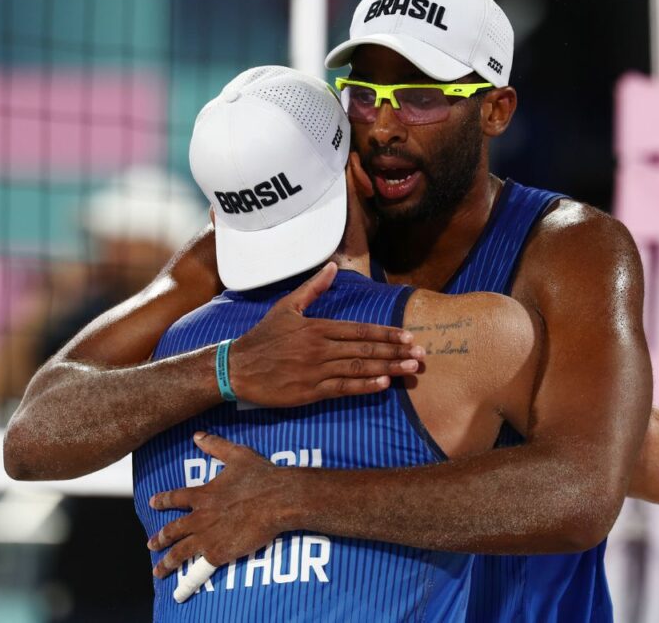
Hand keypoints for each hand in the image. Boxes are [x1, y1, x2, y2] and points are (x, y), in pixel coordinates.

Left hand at [147, 432, 290, 587]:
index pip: (175, 499)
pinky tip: (182, 587)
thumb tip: (197, 435)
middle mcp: (200, 517)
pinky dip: (190, 578)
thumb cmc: (260, 476)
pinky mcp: (220, 553)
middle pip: (172, 530)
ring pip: (180, 552)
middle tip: (151, 544)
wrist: (278, 500)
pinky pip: (200, 568)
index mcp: (202, 495)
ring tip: (158, 570)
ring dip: (167, 562)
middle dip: (160, 539)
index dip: (162, 501)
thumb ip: (215, 446)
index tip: (153, 503)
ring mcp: (208, 537)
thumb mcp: (237, 455)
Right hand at [229, 262, 422, 405]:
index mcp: (317, 327)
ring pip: (358, 369)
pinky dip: (364, 387)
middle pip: (365, 350)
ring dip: (388, 369)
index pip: (359, 330)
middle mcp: (320, 349)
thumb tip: (332, 266)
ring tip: (410, 370)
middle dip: (395, 352)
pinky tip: (383, 385)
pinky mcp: (309, 392)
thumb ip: (313, 288)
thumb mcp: (286, 307)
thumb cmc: (263, 338)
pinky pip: (342, 389)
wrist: (238, 368)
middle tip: (421, 355)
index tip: (408, 336)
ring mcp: (316, 371)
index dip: (386, 333)